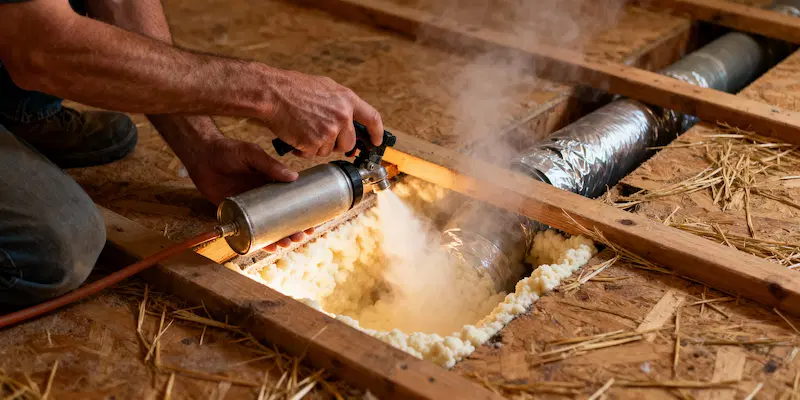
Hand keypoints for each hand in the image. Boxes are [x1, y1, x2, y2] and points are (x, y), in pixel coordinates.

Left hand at [182, 136, 313, 250]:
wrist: (202, 155)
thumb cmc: (229, 150)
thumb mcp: (253, 154)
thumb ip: (270, 165)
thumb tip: (294, 177)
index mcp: (271, 183)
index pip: (292, 201)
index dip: (303, 213)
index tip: (313, 222)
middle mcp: (262, 197)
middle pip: (282, 218)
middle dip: (294, 230)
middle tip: (301, 236)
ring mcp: (249, 206)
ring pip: (267, 227)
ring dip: (278, 238)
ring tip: (287, 243)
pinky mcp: (234, 212)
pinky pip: (248, 229)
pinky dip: (258, 239)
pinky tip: (267, 247)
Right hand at [262, 70, 383, 157]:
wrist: (273, 93)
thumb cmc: (294, 88)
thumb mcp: (325, 87)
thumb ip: (341, 104)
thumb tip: (350, 119)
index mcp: (347, 99)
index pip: (372, 118)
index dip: (377, 133)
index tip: (376, 142)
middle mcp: (342, 116)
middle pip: (349, 143)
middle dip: (337, 145)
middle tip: (323, 137)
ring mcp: (329, 131)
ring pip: (329, 150)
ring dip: (317, 146)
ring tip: (304, 129)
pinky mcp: (314, 143)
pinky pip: (312, 154)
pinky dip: (303, 150)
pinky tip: (296, 136)